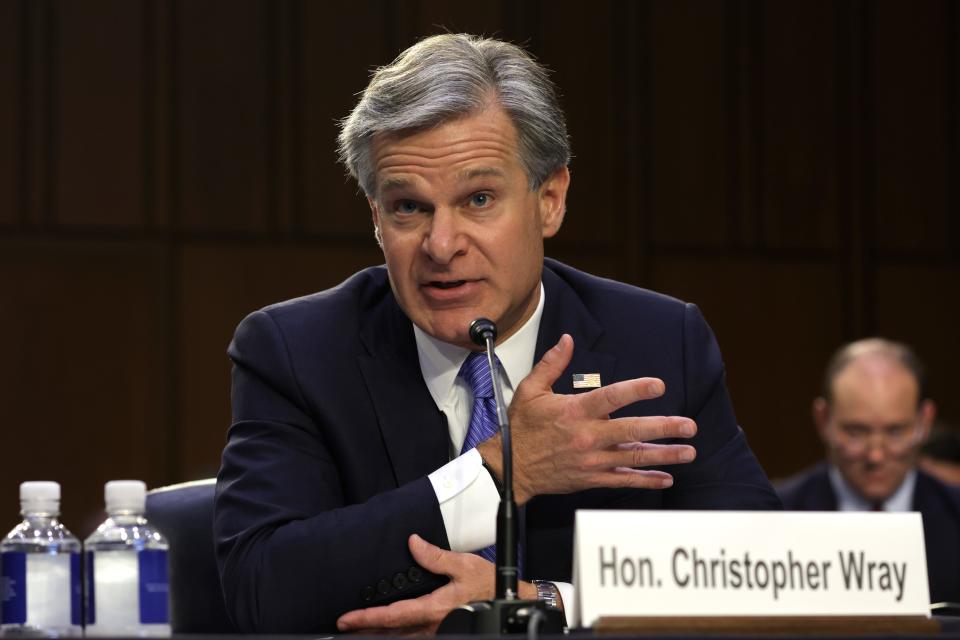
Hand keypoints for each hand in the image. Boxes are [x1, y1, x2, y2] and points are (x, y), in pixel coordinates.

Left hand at [337, 534, 531, 634]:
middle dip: (366, 630)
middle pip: (391, 633)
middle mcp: (432, 625)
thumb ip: (436, 556)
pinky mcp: (441, 629)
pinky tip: (388, 627)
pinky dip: (396, 632)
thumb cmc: (489, 584)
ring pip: (401, 636)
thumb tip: (413, 543)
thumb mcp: (464, 564)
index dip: (367, 618)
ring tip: (359, 627)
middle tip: (343, 627)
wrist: (509, 599)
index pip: (393, 616)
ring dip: (379, 632)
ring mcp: (436, 630)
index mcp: (434, 609)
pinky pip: (412, 634)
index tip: (346, 619)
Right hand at [478, 334, 697, 503]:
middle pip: (632, 431)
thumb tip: (567, 340)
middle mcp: (587, 436)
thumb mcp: (531, 390)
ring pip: (634, 458)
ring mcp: (592, 460)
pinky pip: (623, 480)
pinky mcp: (592, 478)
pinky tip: (666, 478)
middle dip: (664, 428)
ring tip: (688, 451)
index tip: (658, 386)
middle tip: (689, 426)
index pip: (611, 397)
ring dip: (664, 455)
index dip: (636, 390)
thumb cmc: (521, 428)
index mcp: (575, 412)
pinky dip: (646, 480)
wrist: (510, 467)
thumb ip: (552, 364)